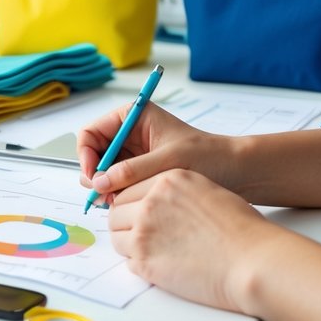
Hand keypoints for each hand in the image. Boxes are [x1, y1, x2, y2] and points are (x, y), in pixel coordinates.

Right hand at [76, 103, 231, 201]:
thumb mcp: (167, 161)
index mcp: (133, 117)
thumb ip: (131, 171)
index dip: (85, 154)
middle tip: (103, 195)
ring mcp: (132, 153)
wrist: (234, 171)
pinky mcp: (139, 171)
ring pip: (102, 170)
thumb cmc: (207, 156)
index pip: (91, 132)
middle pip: (93, 153)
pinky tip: (124, 203)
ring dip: (104, 186)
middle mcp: (128, 133)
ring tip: (115, 201)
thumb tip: (98, 181)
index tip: (92, 176)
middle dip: (94, 174)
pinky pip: (115, 182)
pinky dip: (115, 193)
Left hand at [108, 168, 286, 312]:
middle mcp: (150, 202)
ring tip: (155, 251)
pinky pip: (128, 262)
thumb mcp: (206, 191)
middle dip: (126, 224)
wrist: (253, 260)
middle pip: (116, 212)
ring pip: (117, 237)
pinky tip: (163, 265)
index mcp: (167, 179)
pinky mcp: (145, 262)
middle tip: (144, 235)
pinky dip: (140, 265)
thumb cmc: (240, 229)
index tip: (138, 215)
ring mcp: (144, 232)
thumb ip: (175, 192)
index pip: (128, 188)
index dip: (132, 204)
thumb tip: (155, 200)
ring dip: (130, 245)